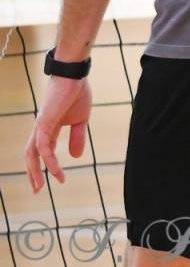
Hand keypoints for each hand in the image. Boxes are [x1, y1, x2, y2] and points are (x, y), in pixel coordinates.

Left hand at [25, 75, 92, 191]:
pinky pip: (43, 147)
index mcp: (49, 128)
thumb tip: (75, 157)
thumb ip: (77, 137)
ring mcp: (40, 127)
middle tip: (37, 190)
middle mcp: (40, 129)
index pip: (42, 151)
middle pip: (31, 156)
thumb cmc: (77, 93)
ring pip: (32, 154)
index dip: (47, 166)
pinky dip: (49, 160)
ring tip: (41, 186)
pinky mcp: (44, 124)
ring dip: (35, 171)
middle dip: (33, 174)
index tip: (57, 180)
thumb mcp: (80, 120)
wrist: (74, 76)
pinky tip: (55, 170)